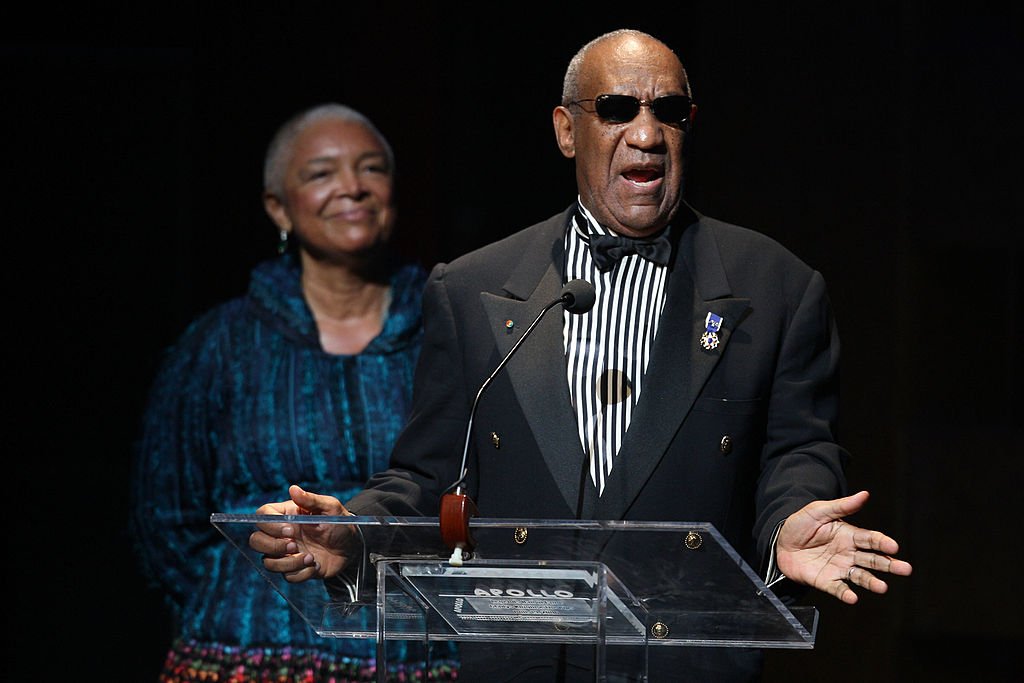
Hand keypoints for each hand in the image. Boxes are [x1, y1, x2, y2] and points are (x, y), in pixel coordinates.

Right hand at [248, 484, 355, 582]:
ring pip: (268, 562)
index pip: (261, 517)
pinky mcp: (295, 569)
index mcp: (286, 516)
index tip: (290, 529)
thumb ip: (311, 500)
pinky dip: (301, 573)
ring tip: (310, 557)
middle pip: (256, 541)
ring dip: (289, 563)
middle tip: (294, 545)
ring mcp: (286, 553)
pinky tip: (315, 565)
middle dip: (272, 546)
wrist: (353, 546)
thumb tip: (293, 489)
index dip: (269, 525)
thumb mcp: (330, 507)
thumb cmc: (340, 523)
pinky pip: (287, 577)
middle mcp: (281, 535)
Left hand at [776, 490, 912, 603]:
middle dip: (889, 565)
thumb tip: (864, 494)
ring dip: (872, 582)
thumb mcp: (819, 511)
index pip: (870, 539)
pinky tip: (853, 597)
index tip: (893, 547)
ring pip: (860, 577)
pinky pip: (837, 588)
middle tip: (905, 569)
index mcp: (849, 535)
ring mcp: (838, 568)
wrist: (779, 542)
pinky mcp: (825, 581)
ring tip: (882, 587)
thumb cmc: (800, 525)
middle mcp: (848, 554)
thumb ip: (842, 506)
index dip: (882, 542)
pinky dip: (845, 593)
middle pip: (872, 560)